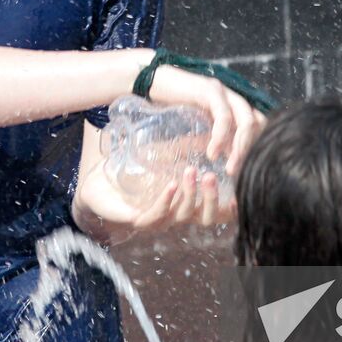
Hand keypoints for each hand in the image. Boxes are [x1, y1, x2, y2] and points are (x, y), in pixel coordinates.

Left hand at [73, 158, 230, 233]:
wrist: (100, 178)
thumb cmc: (137, 167)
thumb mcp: (171, 152)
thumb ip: (193, 143)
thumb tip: (220, 122)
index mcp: (189, 202)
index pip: (218, 212)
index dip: (232, 206)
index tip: (241, 188)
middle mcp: (177, 215)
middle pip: (206, 219)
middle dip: (212, 199)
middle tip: (212, 175)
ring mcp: (159, 219)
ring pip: (182, 216)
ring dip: (190, 195)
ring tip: (191, 171)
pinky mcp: (138, 220)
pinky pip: (156, 215)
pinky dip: (166, 201)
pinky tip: (171, 186)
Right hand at [145, 64, 265, 175]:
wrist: (154, 81)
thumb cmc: (175, 104)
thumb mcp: (202, 125)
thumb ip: (220, 139)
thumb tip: (232, 161)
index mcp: (236, 104)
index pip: (260, 125)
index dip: (258, 147)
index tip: (247, 171)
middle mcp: (235, 96)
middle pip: (258, 123)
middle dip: (252, 151)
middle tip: (239, 174)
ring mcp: (224, 92)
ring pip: (246, 120)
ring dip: (240, 148)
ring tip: (228, 169)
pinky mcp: (210, 90)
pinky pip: (223, 116)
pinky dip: (221, 137)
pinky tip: (212, 153)